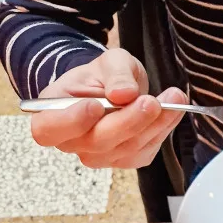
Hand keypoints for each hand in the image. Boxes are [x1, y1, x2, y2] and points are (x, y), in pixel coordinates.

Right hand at [30, 48, 186, 168]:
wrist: (117, 90)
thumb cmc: (103, 76)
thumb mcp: (109, 62)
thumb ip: (115, 73)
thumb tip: (123, 93)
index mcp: (51, 114)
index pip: (48, 129)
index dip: (70, 122)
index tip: (94, 106)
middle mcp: (72, 142)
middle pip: (98, 141)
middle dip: (128, 121)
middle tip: (152, 101)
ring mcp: (99, 156)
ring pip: (126, 148)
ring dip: (153, 124)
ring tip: (174, 97)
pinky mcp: (125, 160)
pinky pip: (144, 150)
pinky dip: (162, 129)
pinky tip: (172, 110)